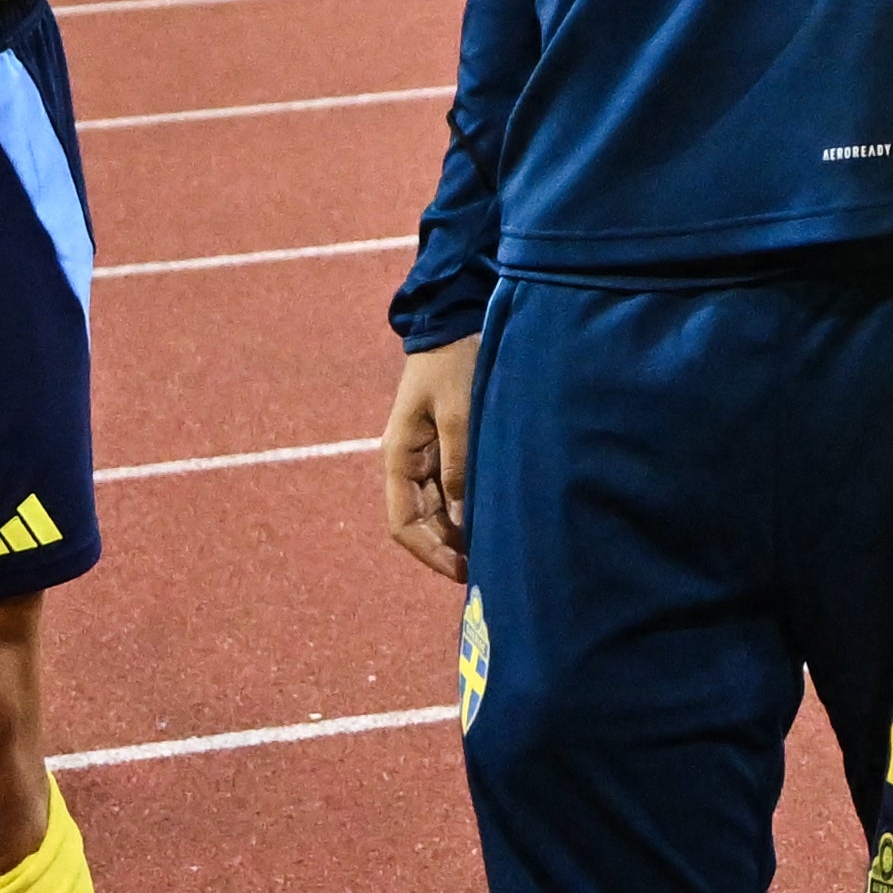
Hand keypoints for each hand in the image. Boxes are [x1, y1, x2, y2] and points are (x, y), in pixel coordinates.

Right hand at [377, 337, 481, 583]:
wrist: (454, 322)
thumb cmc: (455, 364)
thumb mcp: (459, 413)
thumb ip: (459, 464)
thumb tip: (463, 519)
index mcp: (398, 458)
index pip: (402, 524)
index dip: (428, 552)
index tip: (460, 570)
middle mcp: (407, 464)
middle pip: (421, 522)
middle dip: (447, 547)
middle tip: (486, 568)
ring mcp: (425, 456)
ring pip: (438, 509)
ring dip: (459, 532)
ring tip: (493, 550)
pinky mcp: (444, 446)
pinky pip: (451, 489)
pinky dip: (467, 509)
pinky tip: (493, 518)